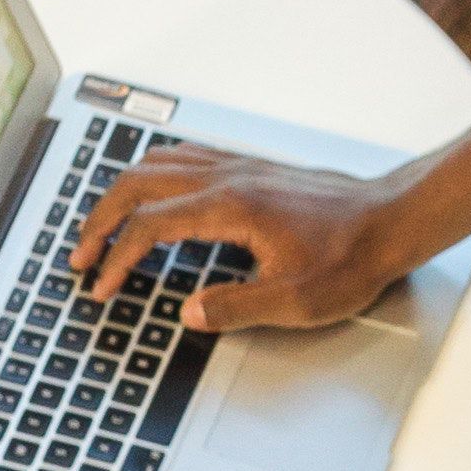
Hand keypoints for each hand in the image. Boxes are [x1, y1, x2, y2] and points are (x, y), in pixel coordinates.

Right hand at [70, 142, 403, 331]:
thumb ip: (235, 307)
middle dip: (99, 220)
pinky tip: (151, 194)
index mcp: (230, 209)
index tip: (99, 286)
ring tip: (102, 225)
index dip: (115, 259)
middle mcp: (227, 178)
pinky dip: (151, 175)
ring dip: (120, 194)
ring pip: (156, 164)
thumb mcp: (296, 302)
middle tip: (79, 254)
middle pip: (138, 185)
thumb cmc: (352, 257)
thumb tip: (187, 312)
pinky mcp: (250, 167)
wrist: (392, 219)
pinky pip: (183, 157)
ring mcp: (238, 167)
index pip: (149, 227)